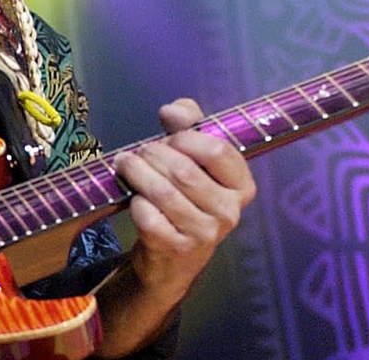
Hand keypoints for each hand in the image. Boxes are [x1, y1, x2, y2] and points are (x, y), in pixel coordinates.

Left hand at [113, 98, 255, 301]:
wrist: (175, 257)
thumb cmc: (188, 196)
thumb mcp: (196, 157)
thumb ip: (189, 124)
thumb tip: (171, 111)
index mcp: (241, 186)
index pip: (218, 151)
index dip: (187, 138)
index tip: (170, 138)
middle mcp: (229, 211)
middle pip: (184, 170)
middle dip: (153, 154)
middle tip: (139, 152)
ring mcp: (204, 233)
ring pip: (163, 192)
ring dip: (137, 173)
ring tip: (126, 164)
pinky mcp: (176, 248)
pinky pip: (148, 216)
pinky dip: (136, 202)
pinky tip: (135, 199)